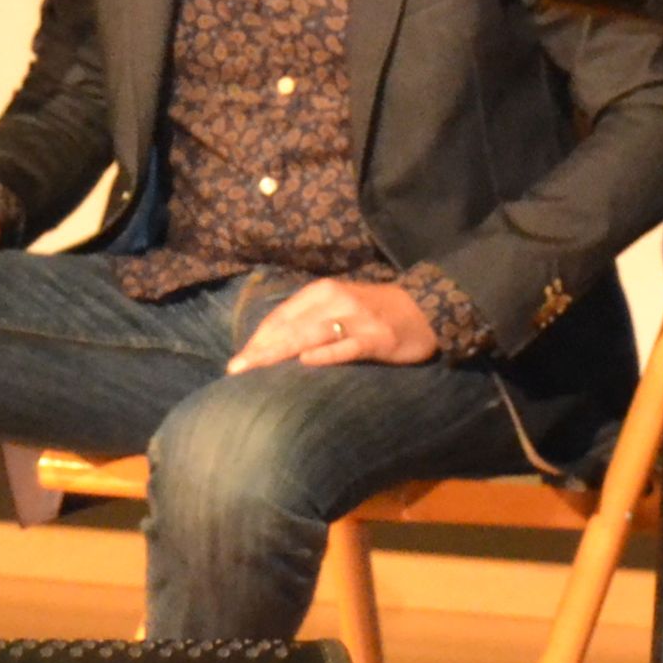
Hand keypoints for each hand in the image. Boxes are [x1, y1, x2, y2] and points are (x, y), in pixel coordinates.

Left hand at [223, 277, 437, 375]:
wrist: (426, 309)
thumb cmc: (375, 311)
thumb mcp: (339, 305)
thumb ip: (309, 319)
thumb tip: (269, 346)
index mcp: (323, 291)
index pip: (280, 316)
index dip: (257, 339)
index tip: (237, 362)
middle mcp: (336, 301)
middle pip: (290, 327)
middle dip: (260, 350)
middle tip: (236, 371)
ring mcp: (357, 320)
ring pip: (310, 335)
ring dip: (280, 353)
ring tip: (257, 369)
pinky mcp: (376, 338)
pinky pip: (346, 347)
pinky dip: (325, 354)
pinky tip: (306, 362)